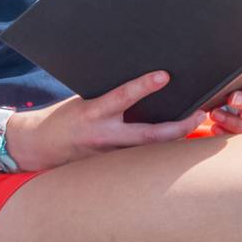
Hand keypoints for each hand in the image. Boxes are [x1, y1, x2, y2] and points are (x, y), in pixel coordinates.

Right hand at [6, 71, 209, 170]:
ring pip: (150, 149)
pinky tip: (177, 142)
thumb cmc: (63, 117)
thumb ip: (109, 96)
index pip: (122, 97)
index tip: (164, 75)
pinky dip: (159, 148)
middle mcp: (104, 136)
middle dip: (178, 127)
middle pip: (149, 135)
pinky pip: (141, 156)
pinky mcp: (113, 165)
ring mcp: (110, 155)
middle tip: (200, 115)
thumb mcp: (83, 99)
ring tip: (198, 126)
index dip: (143, 86)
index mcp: (93, 112)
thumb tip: (140, 86)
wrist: (40, 146)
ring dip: (174, 138)